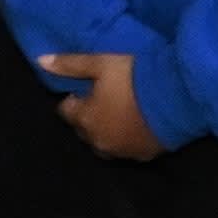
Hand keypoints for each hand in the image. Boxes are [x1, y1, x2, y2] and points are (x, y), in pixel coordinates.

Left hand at [38, 51, 163, 161]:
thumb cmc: (134, 77)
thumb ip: (71, 64)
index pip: (65, 111)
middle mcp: (98, 140)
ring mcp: (121, 151)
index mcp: (85, 119)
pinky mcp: (143, 156)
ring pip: (104, 142)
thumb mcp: (101, 63)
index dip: (74, 98)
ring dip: (106, 129)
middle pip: (83, 129)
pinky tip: (137, 125)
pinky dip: (127, 139)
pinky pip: (127, 149)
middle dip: (88, 116)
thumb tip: (40, 61)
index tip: (86, 88)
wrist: (177, 97)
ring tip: (120, 112)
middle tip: (103, 98)